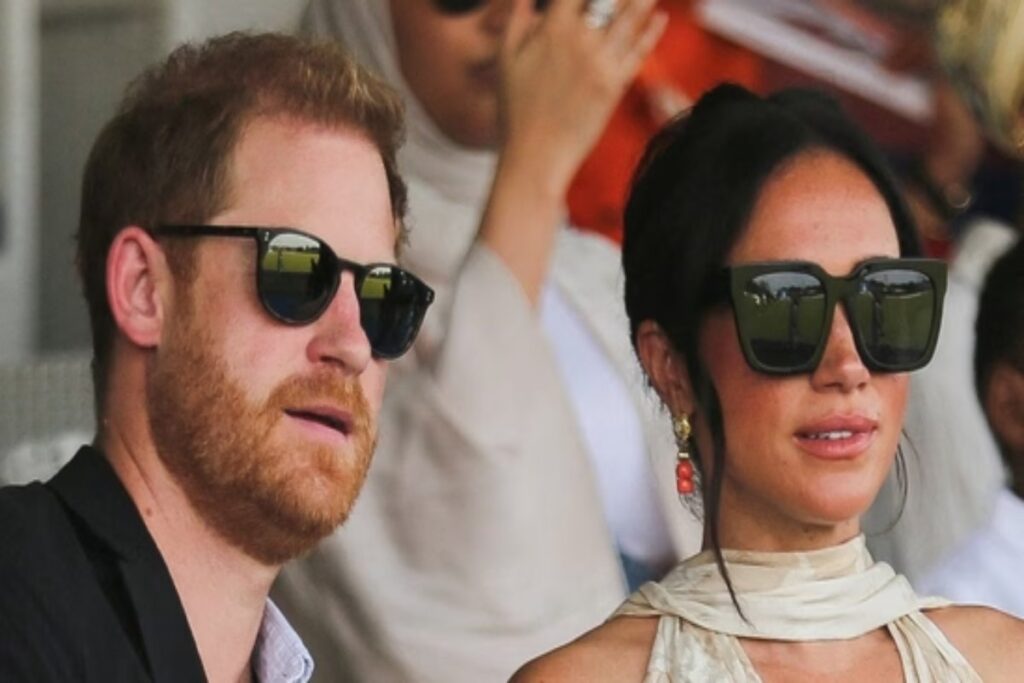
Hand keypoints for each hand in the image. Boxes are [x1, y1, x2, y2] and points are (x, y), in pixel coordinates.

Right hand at [498, 0, 666, 194]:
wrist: (536, 154)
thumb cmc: (516, 111)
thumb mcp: (505, 60)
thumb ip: (515, 21)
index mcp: (552, 29)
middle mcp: (580, 40)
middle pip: (609, 0)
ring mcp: (601, 62)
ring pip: (629, 18)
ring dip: (641, 1)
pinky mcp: (615, 85)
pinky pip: (639, 52)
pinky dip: (651, 32)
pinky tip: (659, 18)